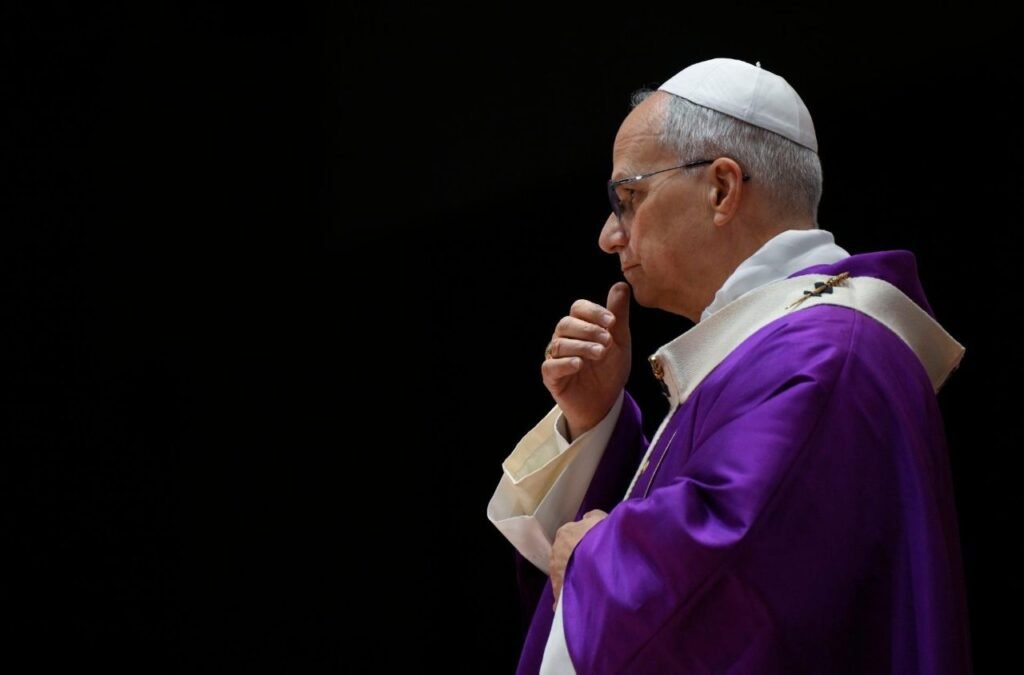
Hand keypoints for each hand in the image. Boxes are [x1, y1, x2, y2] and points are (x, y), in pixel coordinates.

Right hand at [542, 282, 631, 439]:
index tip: (611, 321)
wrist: (605, 403)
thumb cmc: (610, 370)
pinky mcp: (551, 377)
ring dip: (581, 346)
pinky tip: (579, 364)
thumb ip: (618, 314)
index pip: (578, 308)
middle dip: (588, 329)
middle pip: (566, 324)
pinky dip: (565, 363)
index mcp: (580, 327)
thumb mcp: (620, 340)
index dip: (593, 312)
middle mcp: (564, 339)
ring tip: (600, 354)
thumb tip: (621, 285)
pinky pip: (551, 366)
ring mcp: (556, 358)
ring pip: (560, 344)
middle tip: (607, 340)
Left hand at [550, 509, 607, 609]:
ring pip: (564, 577)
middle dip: (576, 561)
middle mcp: (555, 554)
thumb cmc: (602, 539)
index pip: (570, 536)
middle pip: (565, 557)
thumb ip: (593, 518)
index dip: (582, 542)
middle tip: (592, 567)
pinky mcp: (558, 595)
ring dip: (573, 580)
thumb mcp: (602, 520)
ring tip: (591, 586)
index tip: (592, 547)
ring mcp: (555, 575)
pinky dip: (570, 600)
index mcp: (564, 534)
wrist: (599, 565)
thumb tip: (587, 517)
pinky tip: (582, 603)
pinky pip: (564, 598)